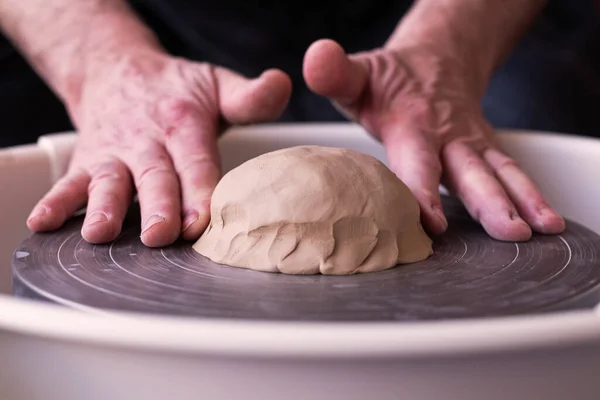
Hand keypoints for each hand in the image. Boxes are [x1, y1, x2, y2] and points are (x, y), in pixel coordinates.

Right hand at [27, 50, 290, 246]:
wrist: (119, 70)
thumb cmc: (175, 89)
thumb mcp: (217, 85)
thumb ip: (250, 97)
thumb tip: (281, 84)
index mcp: (183, 124)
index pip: (195, 162)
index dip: (199, 191)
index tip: (202, 220)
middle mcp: (147, 140)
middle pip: (154, 177)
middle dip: (156, 207)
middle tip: (160, 234)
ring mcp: (114, 153)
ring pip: (109, 182)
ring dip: (105, 207)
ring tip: (101, 233)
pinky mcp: (88, 162)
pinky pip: (69, 181)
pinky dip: (56, 202)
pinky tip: (45, 223)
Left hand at [303, 39, 564, 240]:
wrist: (436, 58)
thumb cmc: (391, 78)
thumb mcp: (359, 74)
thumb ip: (337, 73)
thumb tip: (316, 58)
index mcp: (413, 123)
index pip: (417, 162)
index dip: (422, 192)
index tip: (431, 221)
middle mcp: (449, 136)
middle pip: (470, 171)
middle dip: (490, 202)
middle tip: (508, 231)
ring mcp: (472, 143)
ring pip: (500, 173)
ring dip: (520, 202)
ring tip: (538, 232)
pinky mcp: (486, 149)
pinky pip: (511, 172)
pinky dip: (531, 196)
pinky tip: (546, 223)